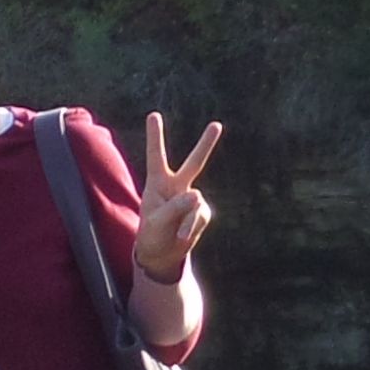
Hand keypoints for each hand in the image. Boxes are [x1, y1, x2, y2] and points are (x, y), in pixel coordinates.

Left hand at [135, 114, 221, 280]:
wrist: (162, 254)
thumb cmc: (152, 234)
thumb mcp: (156, 221)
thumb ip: (175, 207)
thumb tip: (197, 195)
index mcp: (157, 183)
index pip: (156, 156)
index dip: (155, 136)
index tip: (153, 115)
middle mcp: (176, 186)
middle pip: (194, 163)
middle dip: (206, 145)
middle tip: (217, 125)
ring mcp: (191, 199)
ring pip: (197, 201)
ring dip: (188, 220)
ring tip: (179, 234)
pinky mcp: (201, 212)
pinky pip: (201, 216)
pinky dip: (193, 227)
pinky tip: (184, 236)